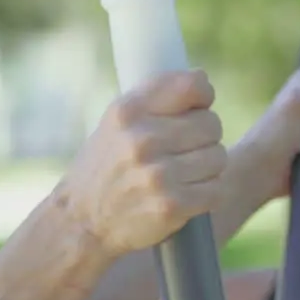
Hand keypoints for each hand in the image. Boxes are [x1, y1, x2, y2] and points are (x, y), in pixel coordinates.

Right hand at [64, 69, 226, 258]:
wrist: (82, 220)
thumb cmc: (105, 166)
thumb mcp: (116, 123)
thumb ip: (154, 99)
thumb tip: (202, 80)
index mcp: (128, 112)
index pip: (192, 85)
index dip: (202, 96)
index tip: (196, 108)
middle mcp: (142, 140)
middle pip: (211, 124)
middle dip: (205, 136)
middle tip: (185, 149)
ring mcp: (157, 175)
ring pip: (218, 157)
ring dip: (208, 167)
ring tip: (184, 173)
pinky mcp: (171, 206)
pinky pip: (216, 190)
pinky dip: (208, 193)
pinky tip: (188, 194)